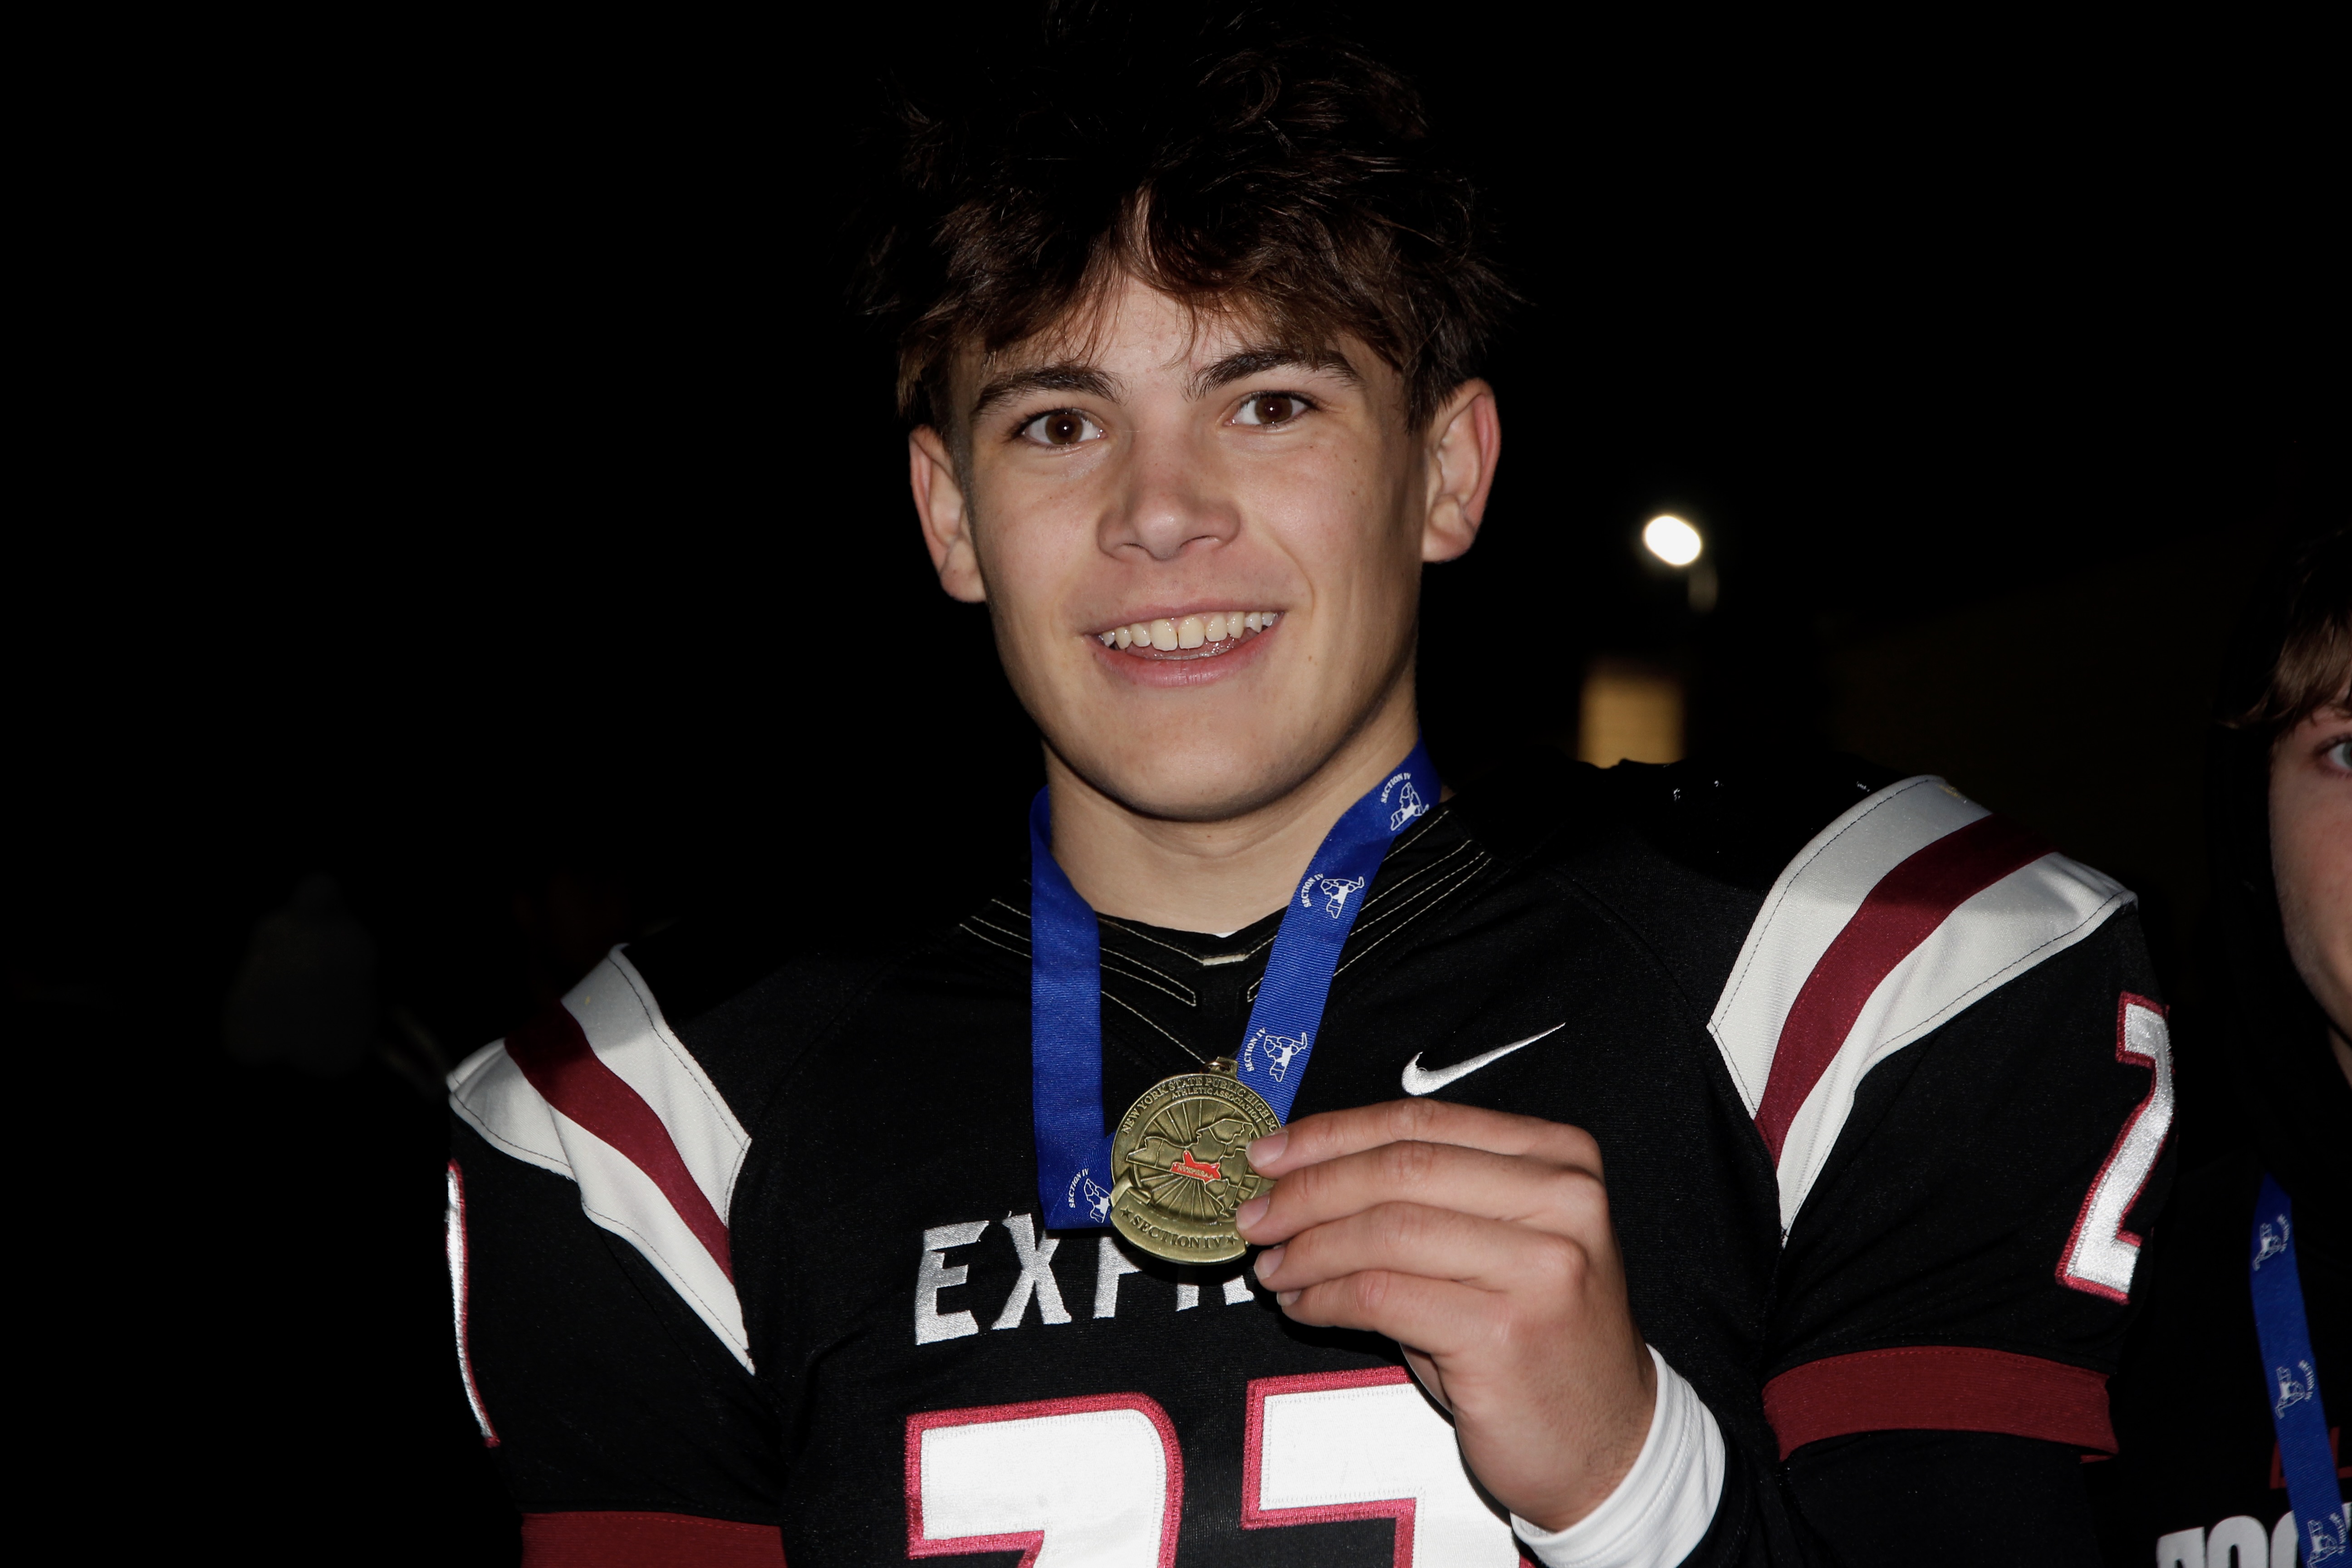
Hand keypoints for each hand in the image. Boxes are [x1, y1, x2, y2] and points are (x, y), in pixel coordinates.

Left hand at [1237, 1099, 1654, 1531]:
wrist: (1606, 1444)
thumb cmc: (1535, 1338)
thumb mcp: (1497, 1246)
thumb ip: (1423, 1199)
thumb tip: (1302, 1176)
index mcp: (1559, 1158)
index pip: (1422, 1122)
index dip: (1332, 1133)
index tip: (1270, 1154)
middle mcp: (1561, 1201)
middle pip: (1400, 1169)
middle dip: (1308, 1189)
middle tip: (1255, 1214)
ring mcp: (1540, 1267)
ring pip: (1386, 1230)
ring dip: (1309, 1247)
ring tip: (1272, 1266)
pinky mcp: (1505, 1334)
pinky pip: (1384, 1296)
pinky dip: (1326, 1296)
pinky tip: (1303, 1304)